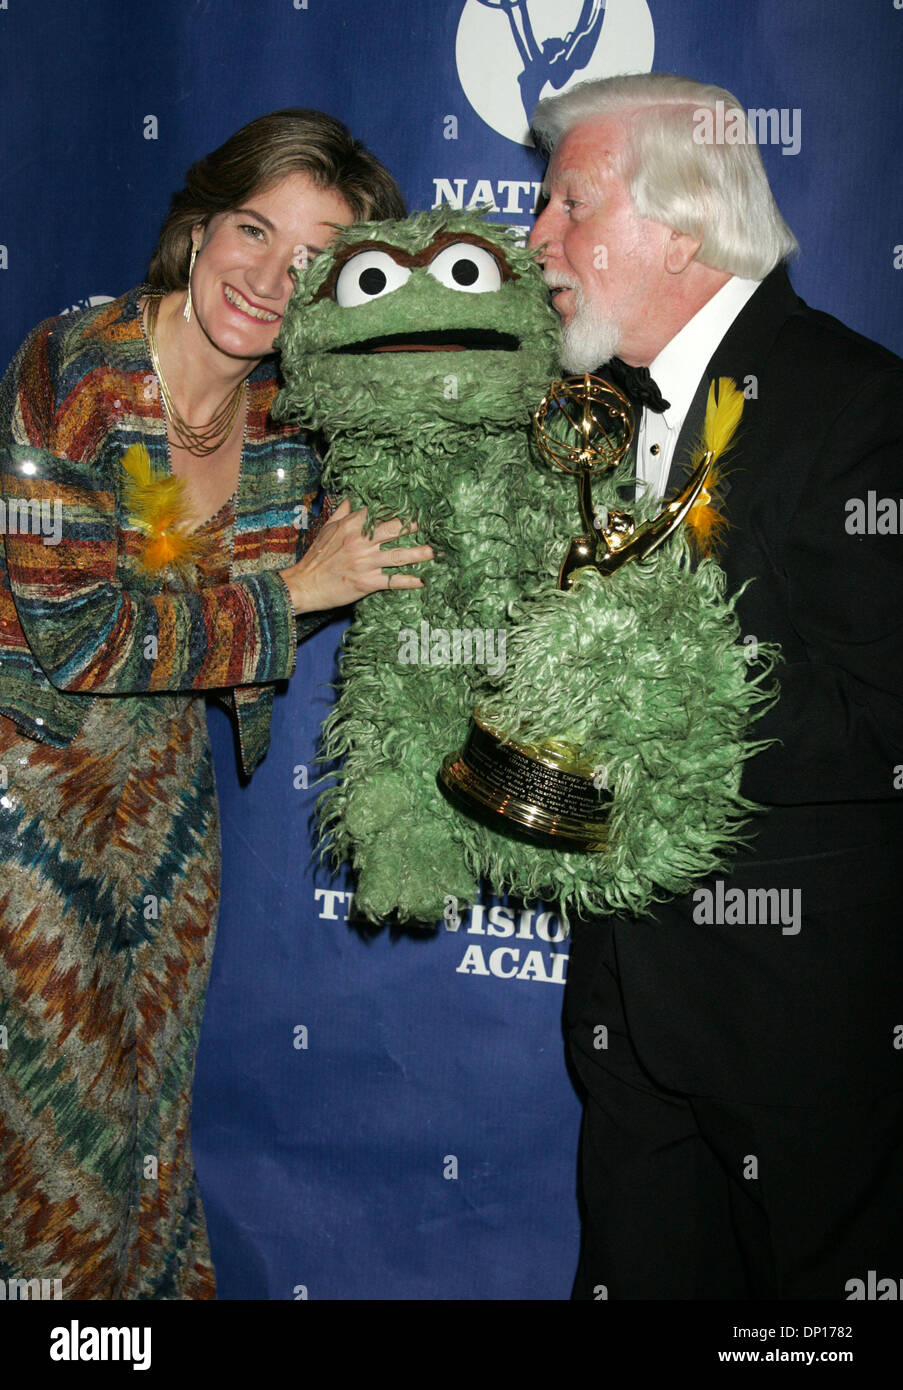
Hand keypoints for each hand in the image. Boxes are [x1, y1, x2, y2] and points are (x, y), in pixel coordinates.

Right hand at [281, 497, 433, 613]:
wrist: (304, 585)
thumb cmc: (315, 558)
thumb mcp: (326, 530)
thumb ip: (341, 513)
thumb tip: (352, 499)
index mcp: (351, 526)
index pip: (378, 512)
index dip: (396, 509)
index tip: (412, 506)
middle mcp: (361, 542)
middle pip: (394, 530)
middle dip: (414, 527)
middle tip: (432, 525)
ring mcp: (365, 562)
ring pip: (398, 555)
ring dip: (418, 554)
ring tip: (434, 552)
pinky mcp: (367, 582)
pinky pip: (392, 580)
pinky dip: (408, 581)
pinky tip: (422, 581)